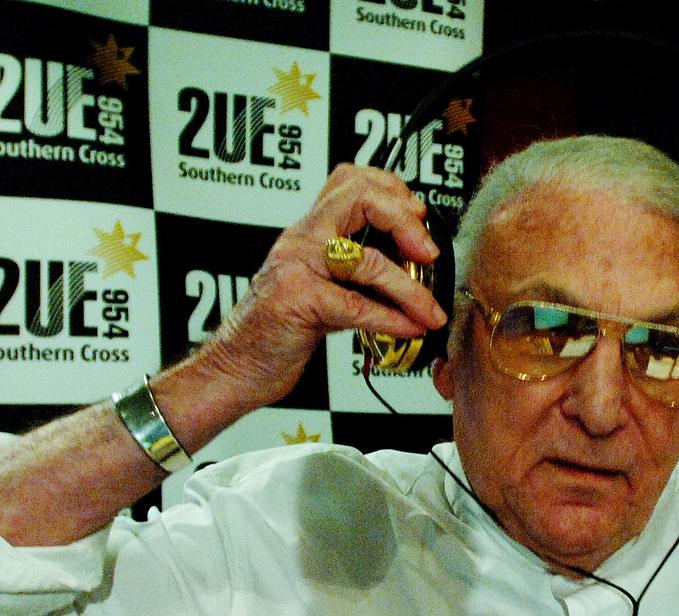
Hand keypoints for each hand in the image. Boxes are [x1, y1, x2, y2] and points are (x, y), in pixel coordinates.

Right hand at [193, 164, 445, 411]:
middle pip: (360, 197)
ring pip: (368, 260)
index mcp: (310, 230)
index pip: (351, 179)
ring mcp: (296, 266)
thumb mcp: (323, 287)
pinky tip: (410, 328)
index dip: (392, 190)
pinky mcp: (297, 301)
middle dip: (405, 222)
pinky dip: (391, 320)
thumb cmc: (281, 328)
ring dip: (411, 289)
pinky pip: (357, 306)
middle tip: (429, 253)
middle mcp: (302, 239)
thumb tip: (413, 270)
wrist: (238, 364)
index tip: (418, 215)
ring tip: (431, 311)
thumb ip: (358, 272)